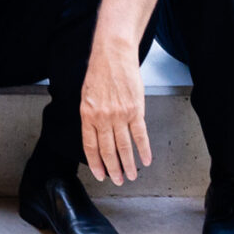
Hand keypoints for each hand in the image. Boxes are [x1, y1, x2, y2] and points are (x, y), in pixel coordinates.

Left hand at [80, 43, 151, 185]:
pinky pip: (140, 135)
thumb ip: (91, 116)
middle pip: (108, 150)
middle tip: (118, 180)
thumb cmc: (100, 71)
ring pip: (124, 147)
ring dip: (128, 164)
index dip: (96, 163)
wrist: (113, 54)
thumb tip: (96, 135)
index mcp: (87, 115)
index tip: (101, 174)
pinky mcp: (136, 110)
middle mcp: (103, 118)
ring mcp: (120, 115)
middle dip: (113, 169)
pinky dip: (144, 150)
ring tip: (131, 175)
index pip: (90, 146)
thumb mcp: (86, 95)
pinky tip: (146, 159)